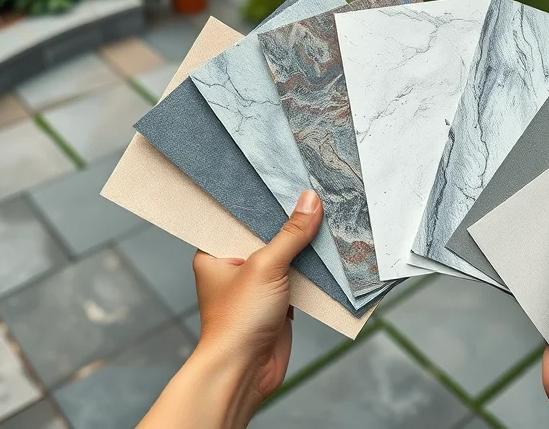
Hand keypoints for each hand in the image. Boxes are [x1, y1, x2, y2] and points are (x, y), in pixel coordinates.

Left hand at [158, 189, 320, 426]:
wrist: (245, 372)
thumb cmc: (238, 320)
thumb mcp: (266, 267)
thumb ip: (290, 234)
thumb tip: (310, 200)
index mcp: (215, 252)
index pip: (239, 216)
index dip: (262, 198)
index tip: (285, 175)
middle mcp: (235, 266)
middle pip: (267, 234)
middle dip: (290, 220)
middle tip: (314, 190)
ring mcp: (258, 285)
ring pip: (286, 256)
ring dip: (306, 244)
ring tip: (329, 213)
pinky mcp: (278, 302)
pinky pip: (299, 277)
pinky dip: (314, 268)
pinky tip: (333, 249)